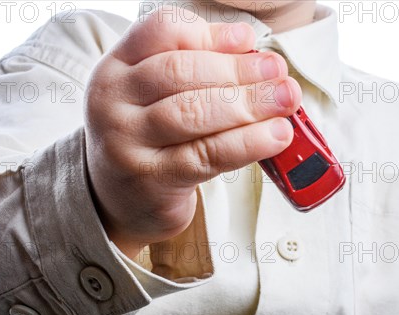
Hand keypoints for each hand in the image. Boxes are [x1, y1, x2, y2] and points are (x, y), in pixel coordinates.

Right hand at [84, 5, 301, 257]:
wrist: (118, 200)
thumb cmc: (148, 141)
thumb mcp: (155, 97)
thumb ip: (194, 71)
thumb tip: (252, 54)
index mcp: (117, 67)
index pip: (161, 31)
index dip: (210, 33)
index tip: (248, 40)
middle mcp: (113, 101)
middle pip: (181, 71)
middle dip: (239, 70)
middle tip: (279, 73)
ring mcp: (126, 142)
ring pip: (194, 112)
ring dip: (249, 103)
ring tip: (285, 100)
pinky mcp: (151, 179)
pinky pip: (207, 155)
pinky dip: (248, 143)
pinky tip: (274, 136)